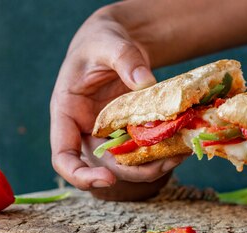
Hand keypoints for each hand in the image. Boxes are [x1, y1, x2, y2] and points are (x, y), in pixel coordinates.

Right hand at [50, 3, 184, 190]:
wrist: (119, 39)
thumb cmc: (103, 39)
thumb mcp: (109, 41)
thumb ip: (125, 58)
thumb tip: (146, 82)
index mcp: (67, 113)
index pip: (63, 156)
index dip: (81, 175)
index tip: (108, 180)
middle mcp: (86, 130)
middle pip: (104, 166)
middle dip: (135, 171)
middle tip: (167, 161)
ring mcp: (110, 133)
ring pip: (128, 163)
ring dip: (154, 164)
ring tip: (181, 153)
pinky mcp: (131, 130)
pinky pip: (144, 148)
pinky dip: (163, 149)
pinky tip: (183, 142)